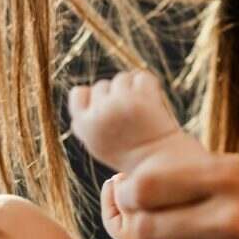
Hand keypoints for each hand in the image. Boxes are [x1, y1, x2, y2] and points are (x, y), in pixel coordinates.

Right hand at [67, 70, 184, 171]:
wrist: (159, 162)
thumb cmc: (130, 155)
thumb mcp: (98, 143)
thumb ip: (87, 120)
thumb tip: (83, 91)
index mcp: (85, 126)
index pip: (78, 94)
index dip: (92, 96)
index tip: (105, 106)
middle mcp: (99, 113)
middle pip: (102, 85)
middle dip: (114, 94)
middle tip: (129, 114)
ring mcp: (119, 104)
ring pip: (122, 78)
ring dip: (132, 88)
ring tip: (141, 108)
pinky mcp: (141, 98)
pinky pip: (141, 77)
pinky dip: (149, 85)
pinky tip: (152, 100)